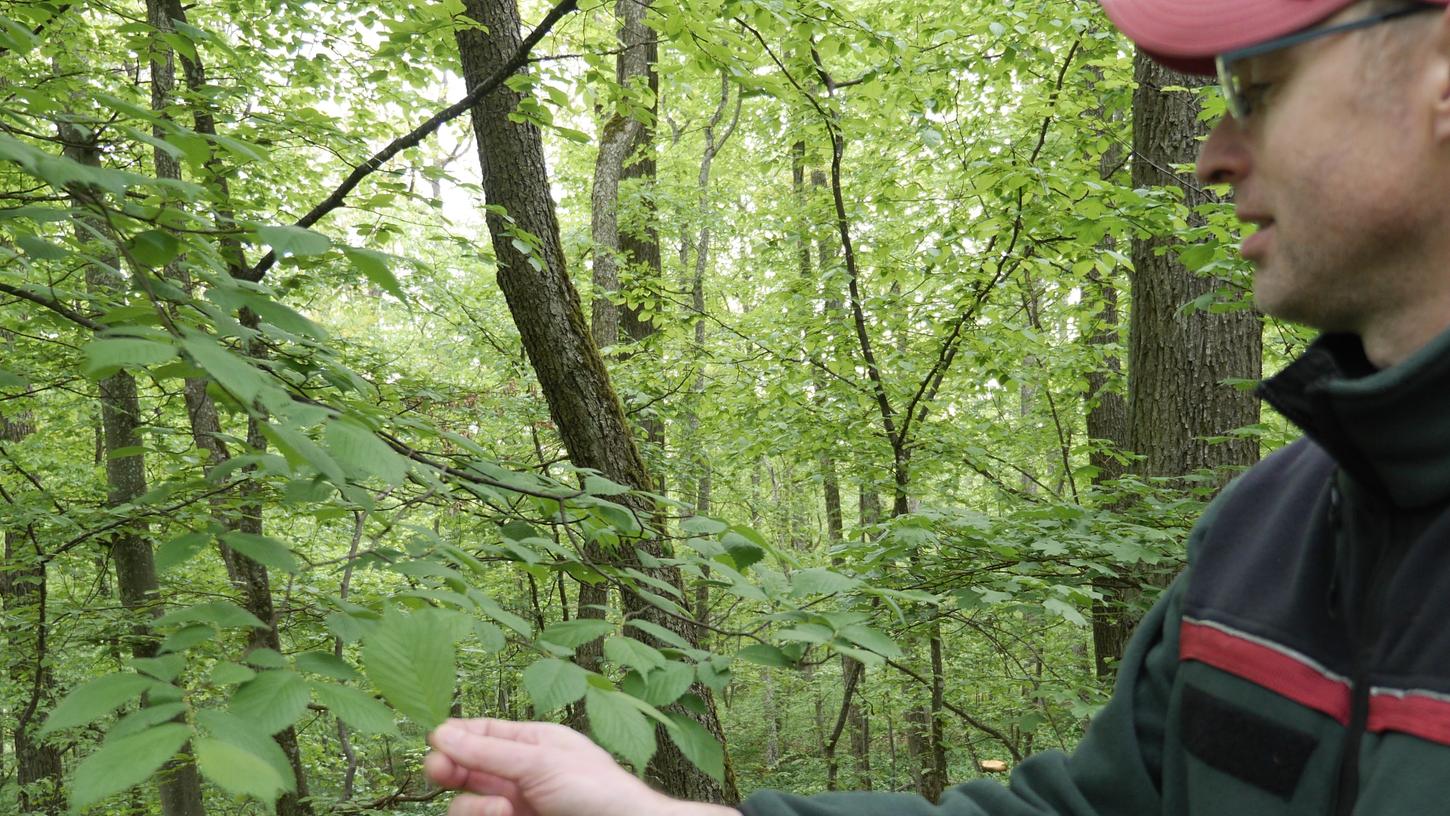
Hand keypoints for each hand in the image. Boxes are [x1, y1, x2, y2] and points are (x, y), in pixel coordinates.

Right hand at [424, 717, 739, 815]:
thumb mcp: (541, 762)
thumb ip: (490, 751)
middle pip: (466, 767)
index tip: (435, 742)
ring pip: (468, 802)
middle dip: (450, 768)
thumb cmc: (596, 790)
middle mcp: (520, 772)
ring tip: (501, 809)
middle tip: (440, 772)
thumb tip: (441, 733)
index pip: (482, 732)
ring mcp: (517, 804)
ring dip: (474, 805)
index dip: (455, 736)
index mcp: (532, 742)